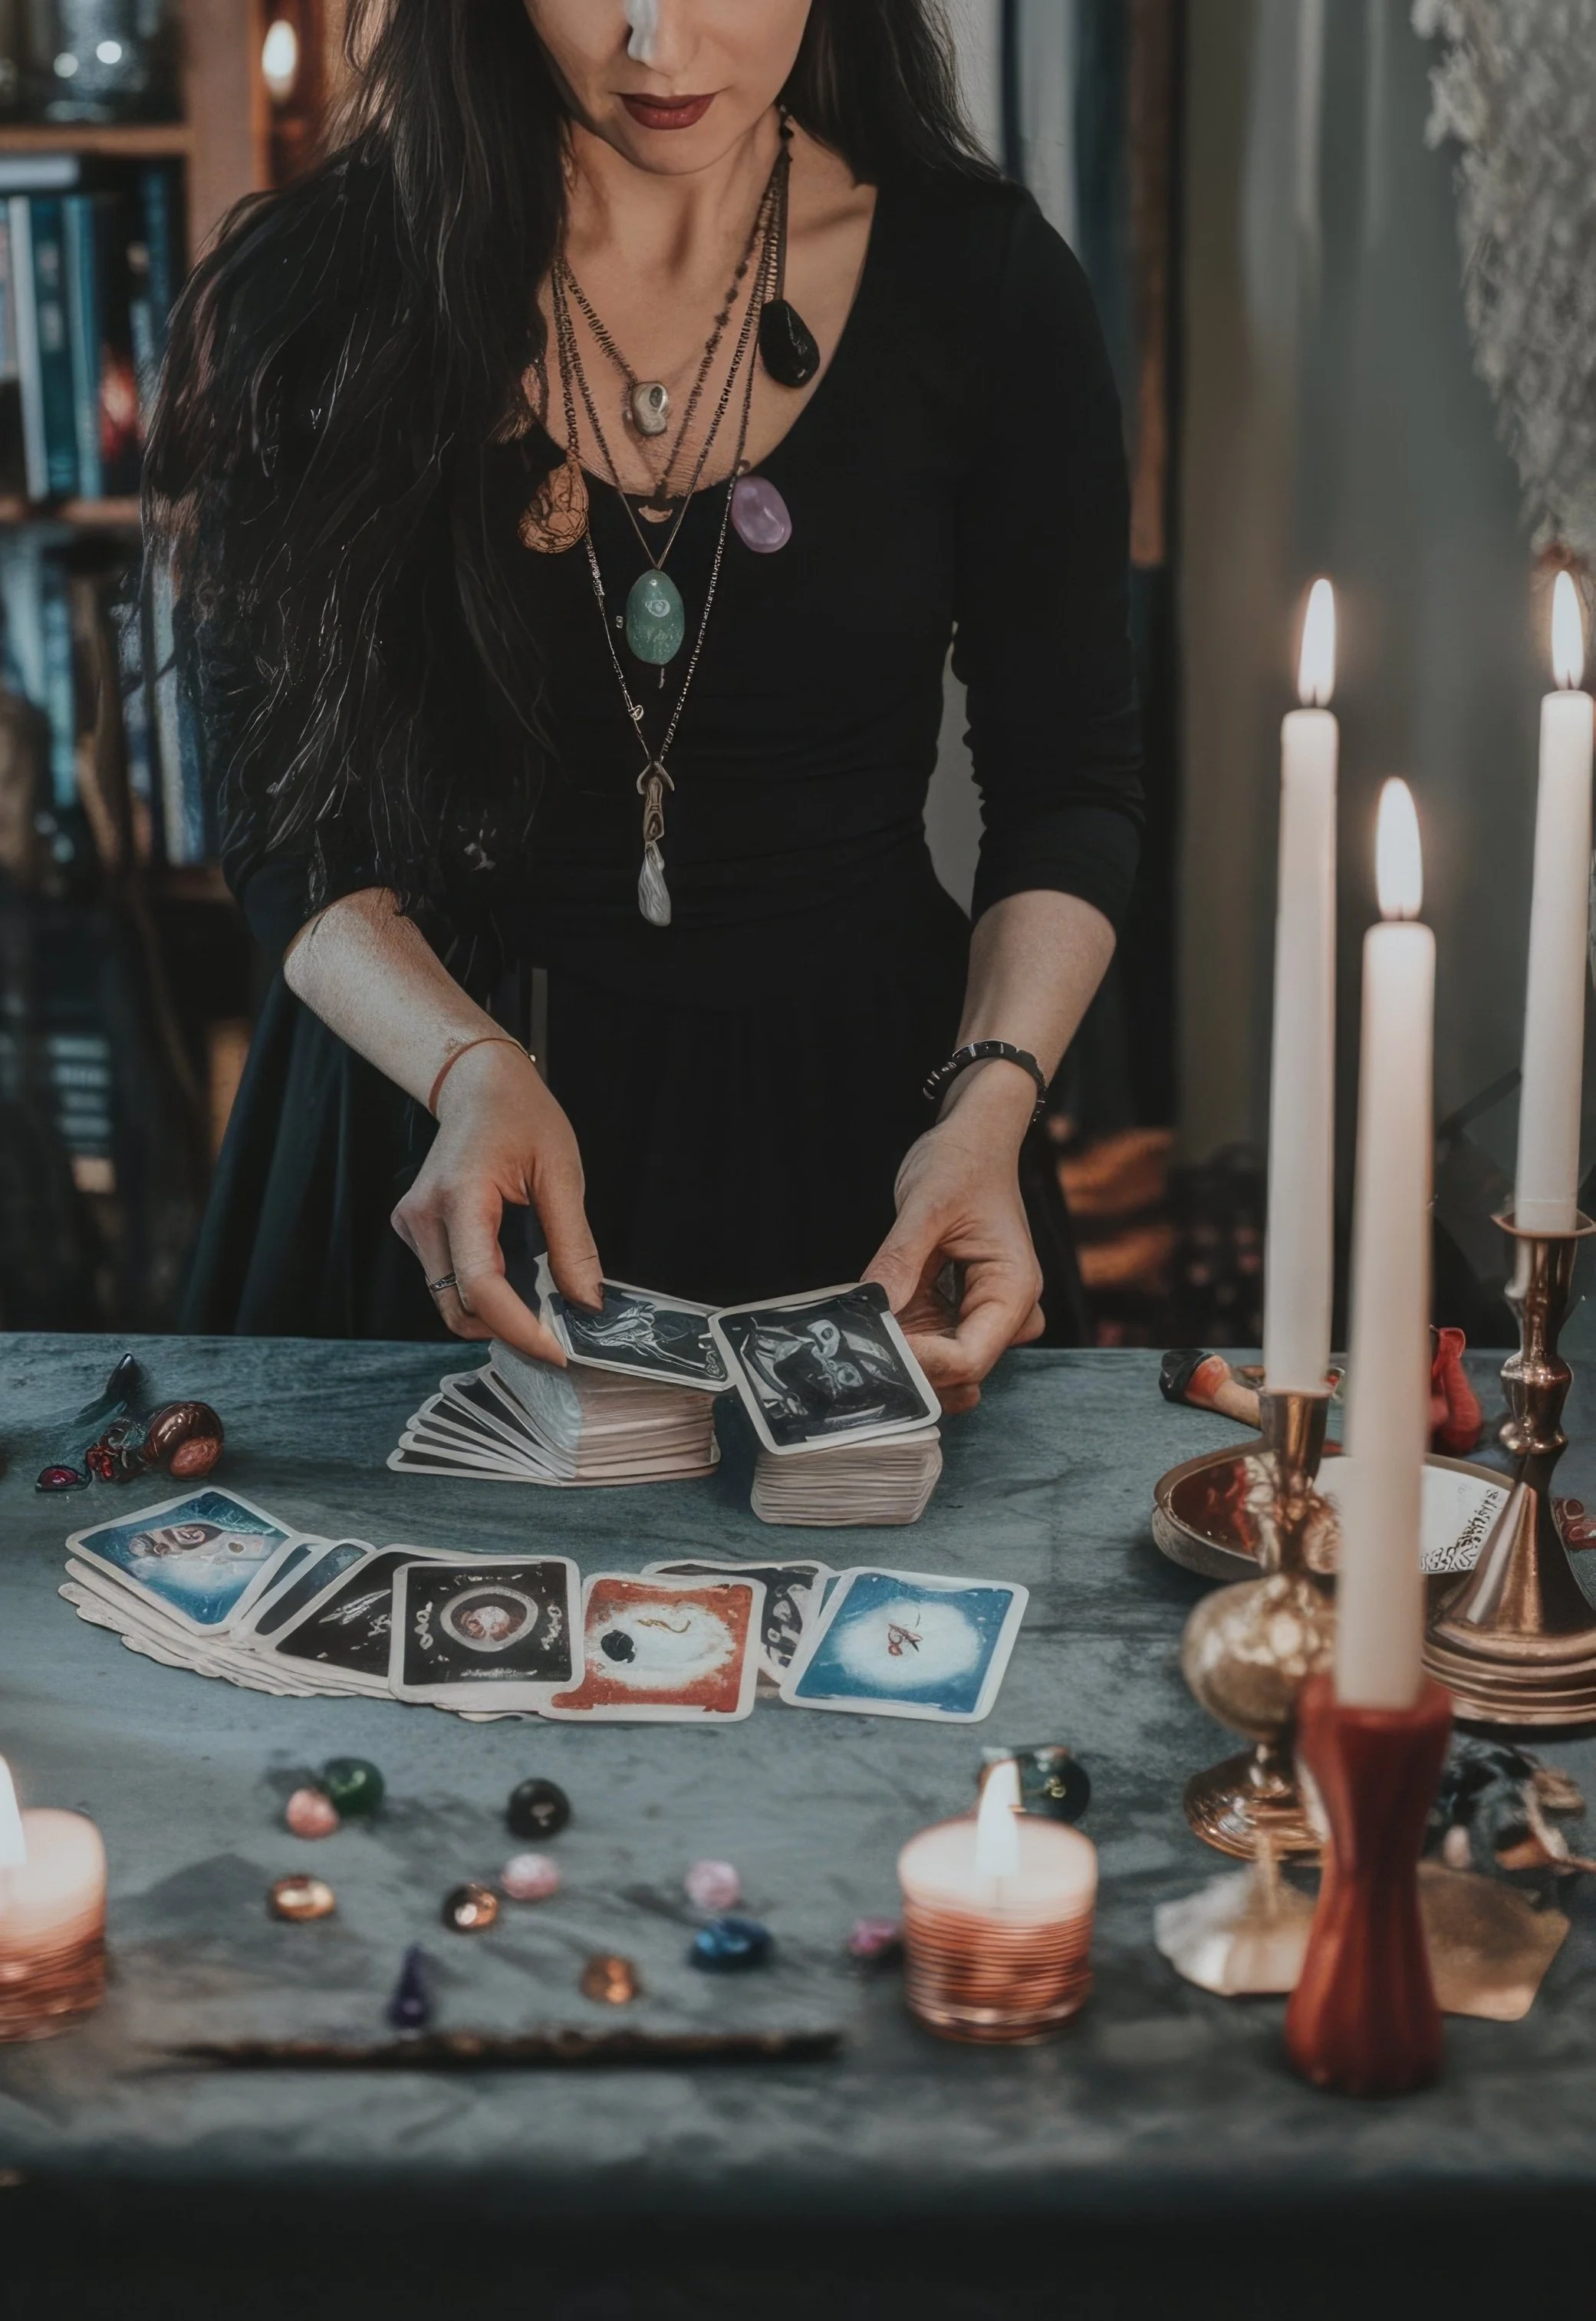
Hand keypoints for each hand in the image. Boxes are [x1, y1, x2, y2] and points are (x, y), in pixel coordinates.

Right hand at [390, 1043, 601, 1360]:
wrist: (478, 1086)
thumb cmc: (521, 1117)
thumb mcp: (561, 1173)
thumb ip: (573, 1241)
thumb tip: (587, 1303)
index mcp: (461, 1195)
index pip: (480, 1285)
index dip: (519, 1327)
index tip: (557, 1350)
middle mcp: (424, 1215)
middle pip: (459, 1306)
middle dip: (509, 1330)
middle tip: (557, 1333)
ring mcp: (412, 1224)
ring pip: (449, 1301)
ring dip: (494, 1315)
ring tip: (540, 1304)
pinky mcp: (414, 1230)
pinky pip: (445, 1282)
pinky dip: (480, 1294)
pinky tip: (513, 1279)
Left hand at [863, 1066, 1044, 1415]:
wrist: (976, 1140)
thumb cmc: (964, 1162)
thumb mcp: (925, 1206)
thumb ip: (899, 1261)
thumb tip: (871, 1310)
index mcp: (1013, 1288)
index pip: (970, 1359)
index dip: (921, 1365)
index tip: (876, 1348)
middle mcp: (1008, 1310)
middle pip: (958, 1370)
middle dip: (909, 1363)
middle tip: (857, 1345)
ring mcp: (986, 1312)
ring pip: (943, 1362)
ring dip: (903, 1352)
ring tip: (864, 1328)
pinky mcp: (963, 1308)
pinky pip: (932, 1339)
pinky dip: (904, 1335)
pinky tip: (878, 1317)